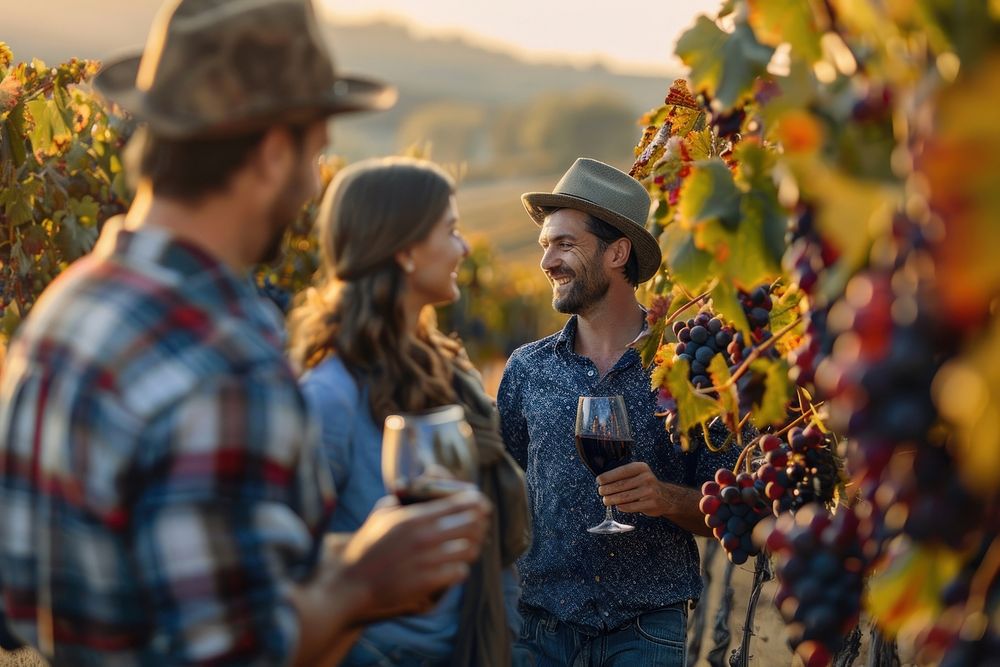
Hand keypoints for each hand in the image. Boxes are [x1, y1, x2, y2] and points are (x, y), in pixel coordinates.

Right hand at [339, 489, 490, 622]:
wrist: (351, 585)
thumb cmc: (365, 548)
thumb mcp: (380, 516)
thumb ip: (400, 500)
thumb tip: (415, 487)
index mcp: (413, 517)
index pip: (459, 504)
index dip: (476, 502)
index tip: (480, 503)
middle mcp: (423, 537)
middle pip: (471, 525)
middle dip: (478, 523)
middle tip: (478, 525)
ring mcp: (427, 560)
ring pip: (469, 549)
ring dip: (471, 547)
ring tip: (465, 546)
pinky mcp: (427, 583)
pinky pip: (460, 572)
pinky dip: (460, 568)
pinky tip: (453, 566)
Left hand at [596, 462, 669, 516]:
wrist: (666, 497)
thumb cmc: (646, 485)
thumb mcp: (638, 474)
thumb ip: (624, 476)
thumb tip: (603, 481)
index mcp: (641, 467)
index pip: (621, 471)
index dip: (608, 476)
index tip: (599, 481)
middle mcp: (646, 477)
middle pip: (621, 485)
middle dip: (607, 489)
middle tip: (600, 492)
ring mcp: (649, 491)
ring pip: (624, 497)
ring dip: (612, 499)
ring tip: (605, 500)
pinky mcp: (651, 503)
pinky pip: (631, 506)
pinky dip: (622, 507)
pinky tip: (618, 506)